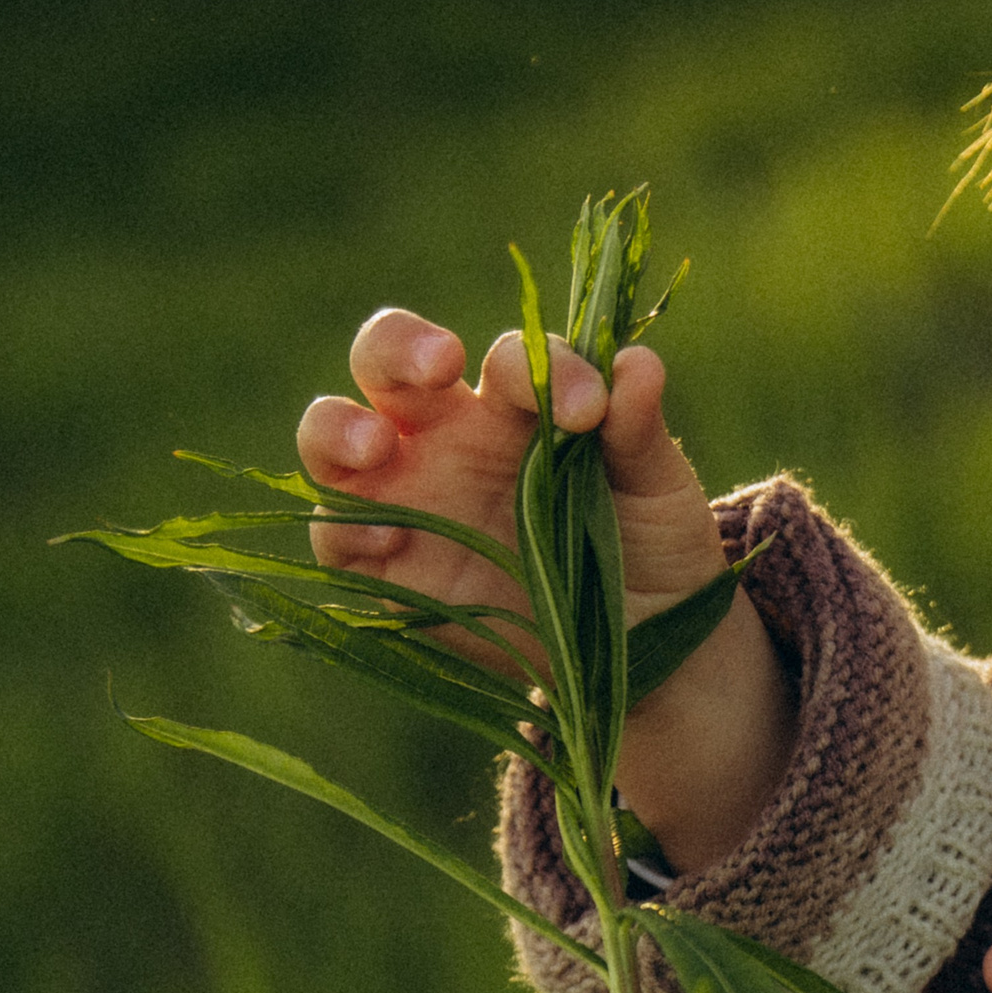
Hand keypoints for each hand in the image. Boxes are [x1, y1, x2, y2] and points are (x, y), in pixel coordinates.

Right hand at [297, 308, 793, 874]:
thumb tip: (638, 363)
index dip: (541, 368)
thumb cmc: (648, 545)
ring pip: (334, 435)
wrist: (643, 644)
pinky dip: (345, 528)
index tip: (589, 408)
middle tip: (441, 364)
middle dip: (399, 348)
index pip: (507, 359)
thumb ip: (638, 429)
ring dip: (338, 427)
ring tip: (374, 445)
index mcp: (516, 404)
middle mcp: (449, 435)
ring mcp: (410, 497)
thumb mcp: (657, 488)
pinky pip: (337, 535)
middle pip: (388, 360)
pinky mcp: (386, 568)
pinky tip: (386, 539)